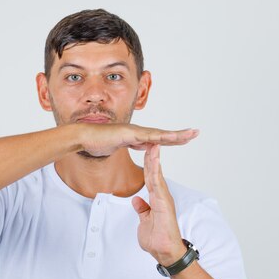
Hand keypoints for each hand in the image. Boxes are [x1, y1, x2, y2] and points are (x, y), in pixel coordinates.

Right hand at [79, 123, 198, 156]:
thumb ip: (129, 145)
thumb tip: (140, 145)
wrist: (83, 137)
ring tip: (189, 134)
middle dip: (180, 135)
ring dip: (174, 135)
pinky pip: (146, 136)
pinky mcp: (127, 134)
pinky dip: (159, 136)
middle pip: (162, 134)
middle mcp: (137, 132)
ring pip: (158, 134)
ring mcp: (133, 132)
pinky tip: (170, 136)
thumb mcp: (118, 147)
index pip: (158, 139)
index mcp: (136, 137)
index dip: (172, 139)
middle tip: (195, 133)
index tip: (185, 139)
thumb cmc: (96, 142)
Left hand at [131, 144, 187, 265]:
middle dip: (152, 156)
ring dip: (154, 160)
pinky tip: (154, 162)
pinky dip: (156, 172)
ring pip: (157, 175)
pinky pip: (158, 185)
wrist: (165, 251)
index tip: (144, 149)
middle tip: (150, 139)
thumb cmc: (157, 239)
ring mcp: (164, 199)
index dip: (148, 163)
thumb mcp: (144, 221)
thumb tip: (136, 201)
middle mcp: (162, 196)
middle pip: (154, 172)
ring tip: (153, 144)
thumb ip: (142, 210)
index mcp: (157, 198)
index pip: (150, 177)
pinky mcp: (164, 204)